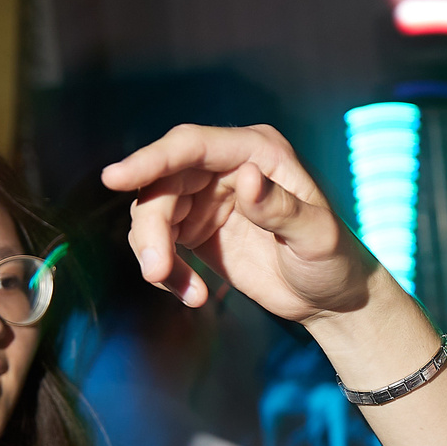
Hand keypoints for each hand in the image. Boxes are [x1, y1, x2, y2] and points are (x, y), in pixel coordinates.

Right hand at [100, 125, 373, 320]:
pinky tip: (193, 296)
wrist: (330, 299)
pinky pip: (161, 242)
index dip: (150, 159)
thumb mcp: (316, 237)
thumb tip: (245, 178)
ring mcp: (207, 197)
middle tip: (156, 271)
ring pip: (154, 213)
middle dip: (152, 228)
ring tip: (186, 293)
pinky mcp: (197, 229)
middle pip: (162, 183)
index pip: (191, 146)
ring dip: (155, 253)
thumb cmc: (333, 262)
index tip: (113, 178)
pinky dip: (167, 271)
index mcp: (256, 152)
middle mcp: (226, 166)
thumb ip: (282, 209)